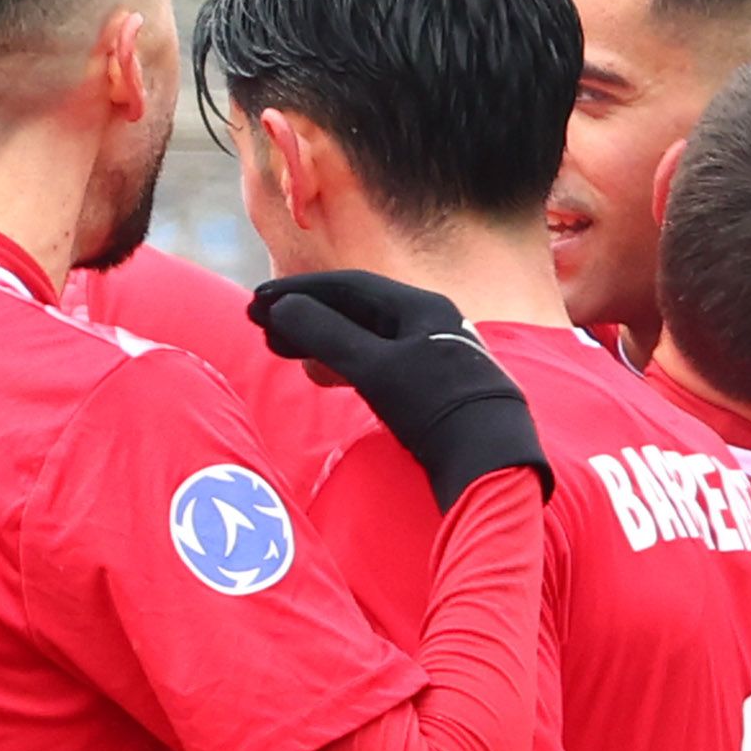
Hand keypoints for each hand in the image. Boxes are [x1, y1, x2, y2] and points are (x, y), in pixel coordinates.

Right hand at [253, 269, 548, 502]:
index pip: (349, 287)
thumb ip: (327, 336)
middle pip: (355, 311)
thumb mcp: (375, 370)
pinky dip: (344, 367)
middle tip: (261, 329)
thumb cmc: (436, 411)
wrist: (492, 463)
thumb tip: (283, 308)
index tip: (258, 303)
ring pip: (364, 340)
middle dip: (306, 318)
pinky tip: (324, 378)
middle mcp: (428, 323)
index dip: (300, 292)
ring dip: (321, 344)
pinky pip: (377, 366)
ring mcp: (431, 356)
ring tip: (283, 353)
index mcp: (420, 306)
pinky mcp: (431, 389)